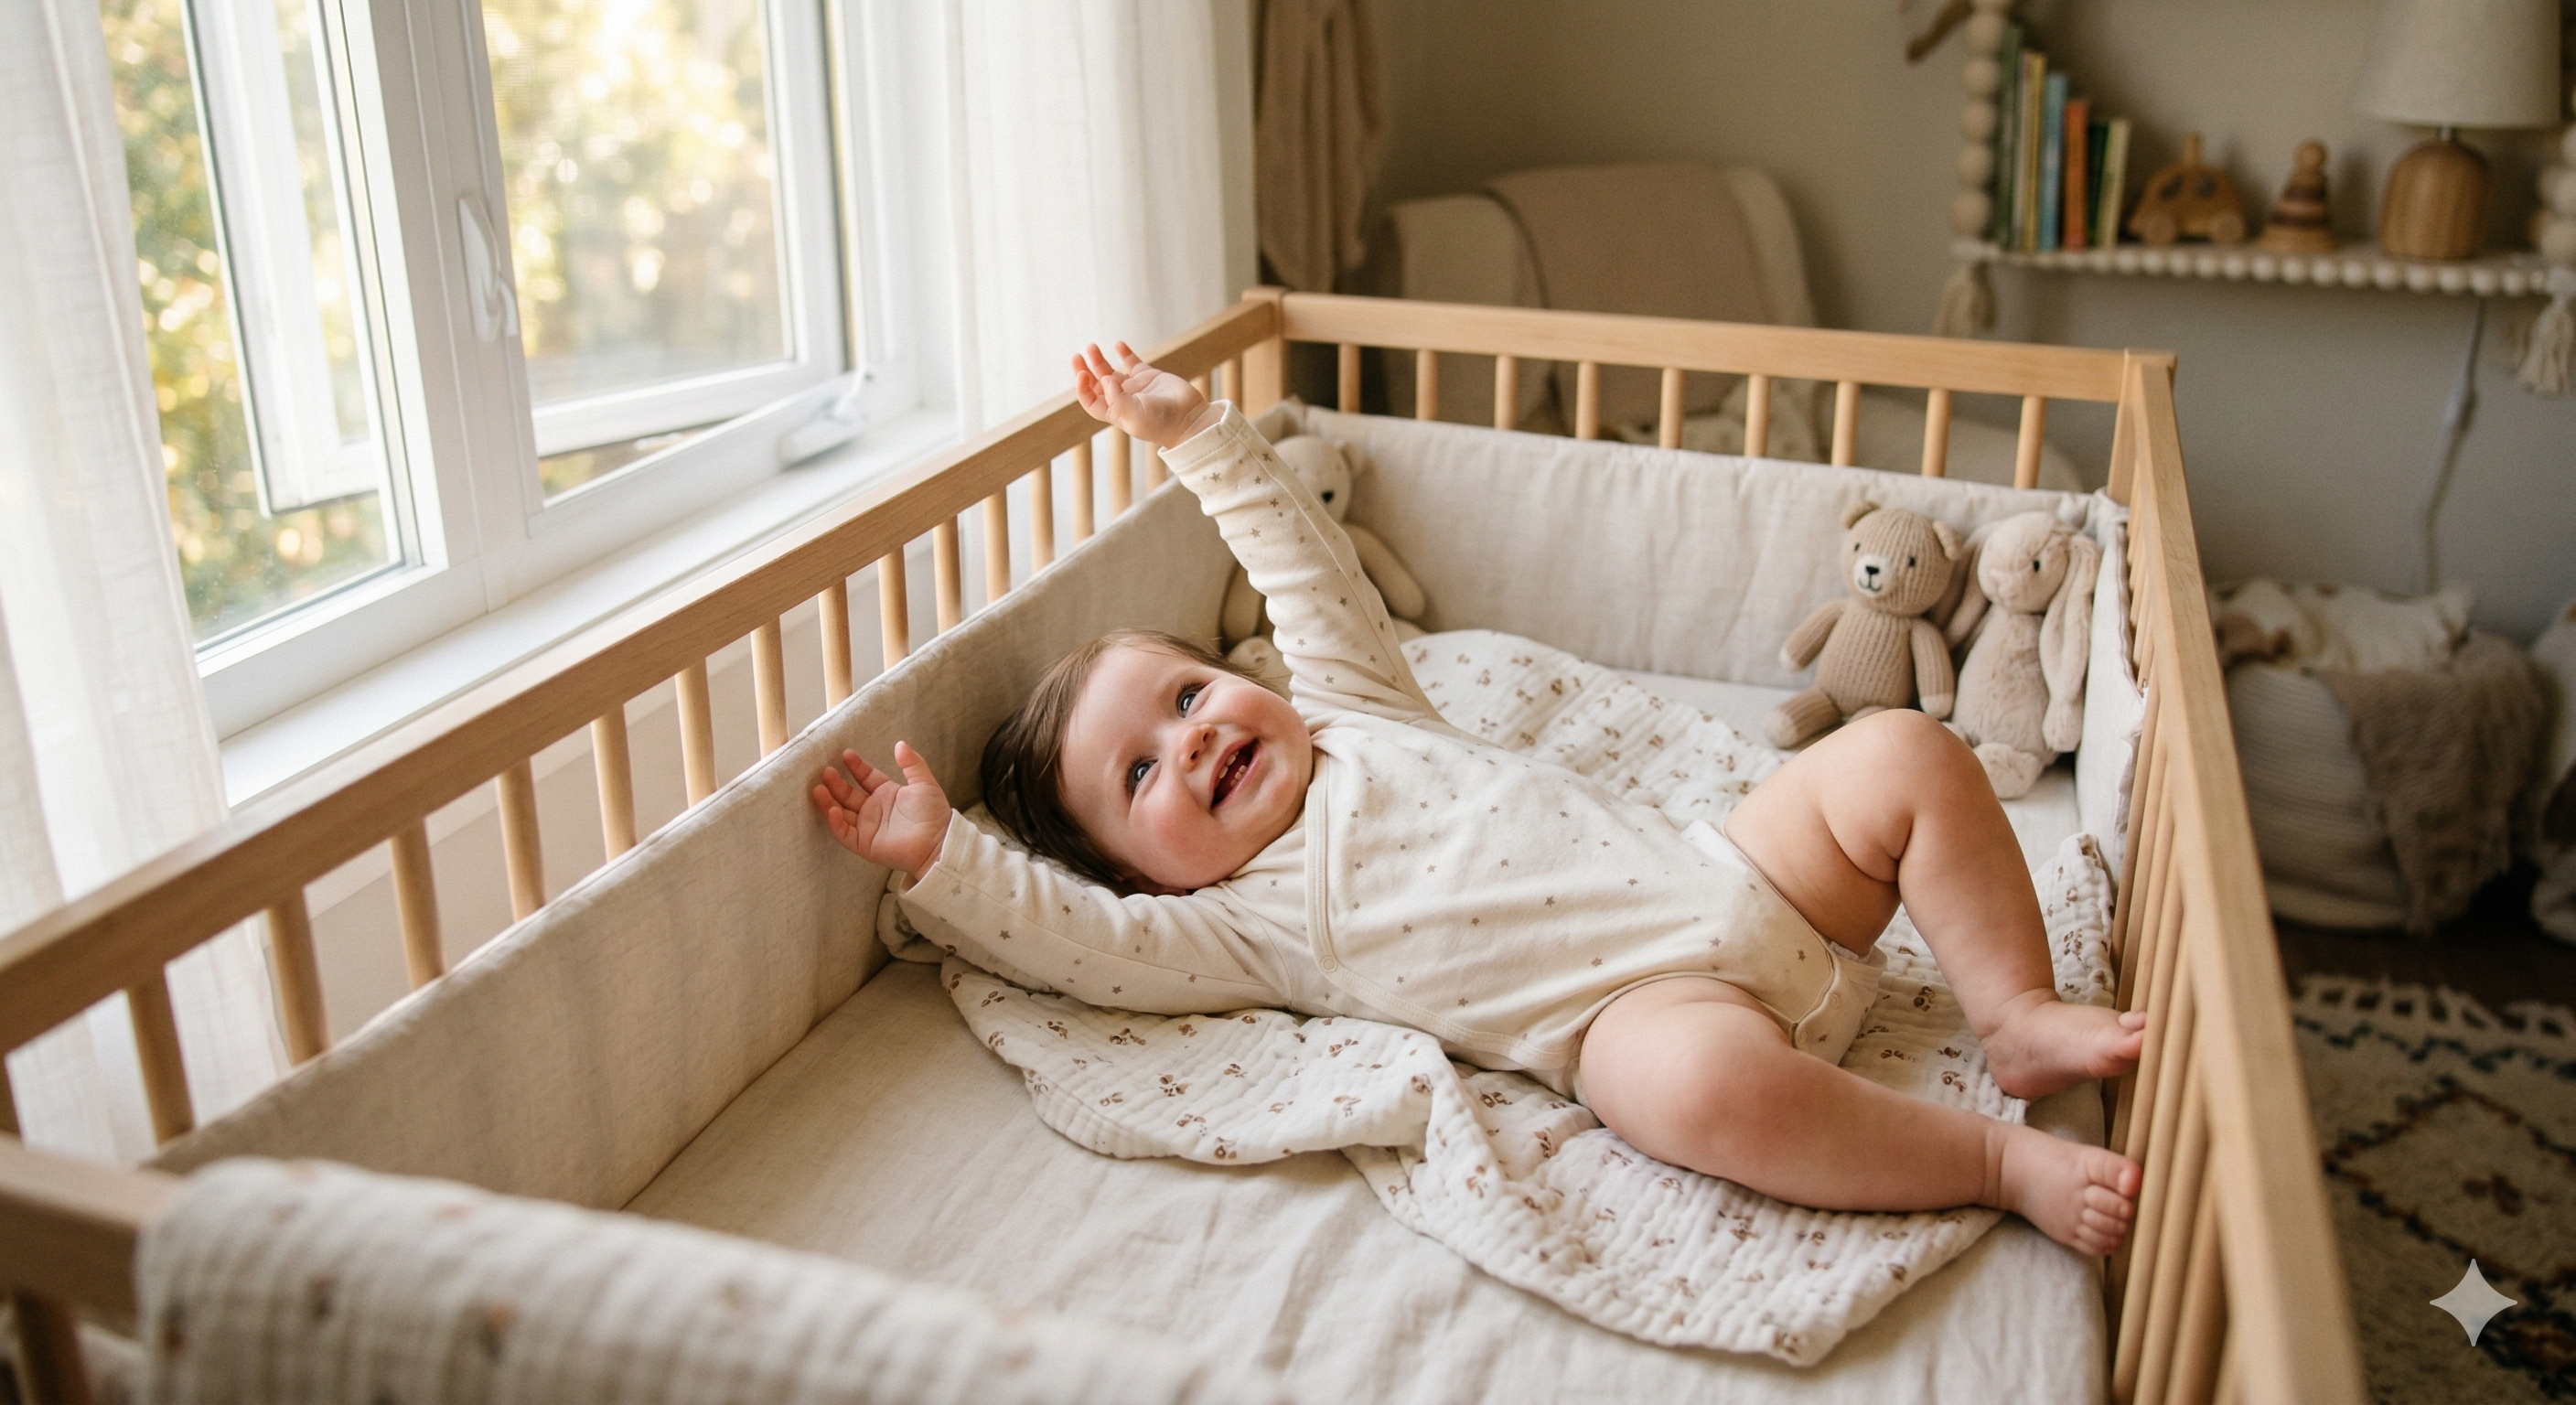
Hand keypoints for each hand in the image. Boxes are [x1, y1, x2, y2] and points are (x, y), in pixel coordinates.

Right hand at [811, 742, 950, 878]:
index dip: (856, 766)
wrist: (938, 841)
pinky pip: (844, 833)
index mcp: (887, 794)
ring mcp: (867, 827)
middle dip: (836, 783)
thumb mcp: (924, 783)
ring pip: (841, 812)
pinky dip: (836, 823)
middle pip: (848, 794)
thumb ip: (912, 763)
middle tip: (826, 770)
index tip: (846, 754)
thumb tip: (900, 744)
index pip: (865, 778)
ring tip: (818, 788)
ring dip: (829, 801)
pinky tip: (833, 810)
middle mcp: (874, 810)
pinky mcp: (864, 844)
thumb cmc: (933, 814)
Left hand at [1071, 341, 1222, 449]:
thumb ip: (1117, 399)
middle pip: (1097, 383)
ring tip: (1091, 347)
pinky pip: (1132, 362)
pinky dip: (1124, 353)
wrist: (1189, 418)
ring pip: (1111, 371)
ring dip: (1099, 360)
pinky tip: (1117, 344)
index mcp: (1115, 412)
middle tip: (1077, 356)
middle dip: (1085, 370)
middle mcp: (1122, 399)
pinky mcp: (1149, 376)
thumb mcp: (1135, 416)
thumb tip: (1104, 379)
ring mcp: (1135, 387)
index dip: (1082, 388)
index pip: (1091, 400)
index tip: (1082, 374)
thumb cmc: (1162, 424)